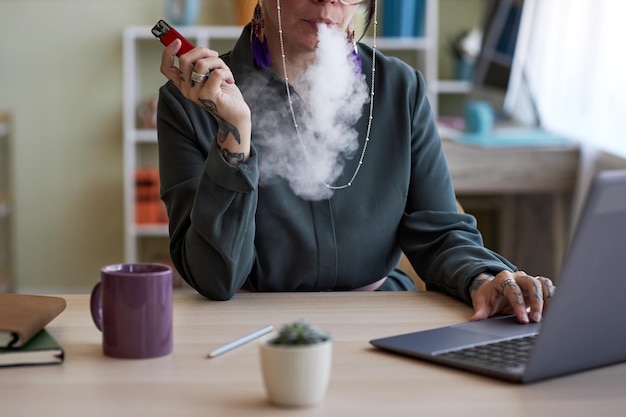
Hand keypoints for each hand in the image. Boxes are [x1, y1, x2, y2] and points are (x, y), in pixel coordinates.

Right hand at [160, 39, 250, 163]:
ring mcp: (196, 93)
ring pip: (202, 64)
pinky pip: (216, 72)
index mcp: (184, 84)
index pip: (166, 68)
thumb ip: (200, 65)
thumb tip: (198, 50)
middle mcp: (186, 90)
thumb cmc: (224, 94)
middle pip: (184, 60)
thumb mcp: (209, 76)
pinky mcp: (208, 95)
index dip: (168, 52)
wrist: (236, 115)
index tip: (177, 41)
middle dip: (202, 51)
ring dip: (218, 62)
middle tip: (215, 55)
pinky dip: (226, 71)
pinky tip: (230, 79)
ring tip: (226, 71)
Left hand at [469, 271, 555, 323]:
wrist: (494, 291)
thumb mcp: (481, 303)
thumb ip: (480, 311)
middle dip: (536, 302)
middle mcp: (517, 276)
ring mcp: (528, 280)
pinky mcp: (537, 285)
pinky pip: (548, 287)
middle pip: (532, 283)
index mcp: (502, 278)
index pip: (513, 289)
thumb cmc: (488, 296)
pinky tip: (549, 312)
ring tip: (544, 317)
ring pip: (543, 284)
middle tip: (536, 319)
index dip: (519, 305)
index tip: (523, 320)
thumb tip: (475, 320)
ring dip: (546, 300)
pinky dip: (551, 298)